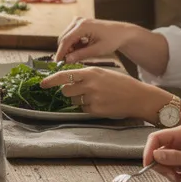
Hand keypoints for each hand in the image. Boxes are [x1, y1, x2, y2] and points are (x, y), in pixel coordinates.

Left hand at [38, 67, 165, 118]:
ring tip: (95, 97)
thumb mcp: (103, 73)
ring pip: (73, 101)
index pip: (64, 75)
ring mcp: (92, 97)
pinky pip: (83, 109)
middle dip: (69, 92)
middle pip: (66, 90)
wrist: (138, 97)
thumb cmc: (121, 84)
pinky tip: (100, 103)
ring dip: (79, 100)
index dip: (51, 80)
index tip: (42, 83)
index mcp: (91, 72)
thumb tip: (68, 80)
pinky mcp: (95, 109)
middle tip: (81, 91)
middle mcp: (90, 84)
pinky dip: (88, 108)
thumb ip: (86, 75)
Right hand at [56, 17, 143, 61]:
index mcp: (83, 26)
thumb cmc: (112, 40)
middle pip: (63, 38)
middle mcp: (78, 21)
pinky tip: (81, 49)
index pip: (66, 40)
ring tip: (79, 55)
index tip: (57, 63)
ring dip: (69, 47)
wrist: (121, 32)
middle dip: (65, 51)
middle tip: (70, 62)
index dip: (60, 53)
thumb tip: (67, 60)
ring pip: (66, 37)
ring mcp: (78, 21)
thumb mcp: (97, 50)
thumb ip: (81, 55)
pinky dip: (73, 43)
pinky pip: (70, 35)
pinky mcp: (79, 23)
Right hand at [142, 125, 180, 181]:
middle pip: (156, 151)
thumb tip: (155, 155)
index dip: (148, 151)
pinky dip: (174, 177)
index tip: (148, 166)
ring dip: (168, 174)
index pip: (156, 138)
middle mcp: (179, 141)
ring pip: (162, 163)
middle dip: (161, 166)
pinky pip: (170, 170)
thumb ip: (176, 157)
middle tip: (172, 177)